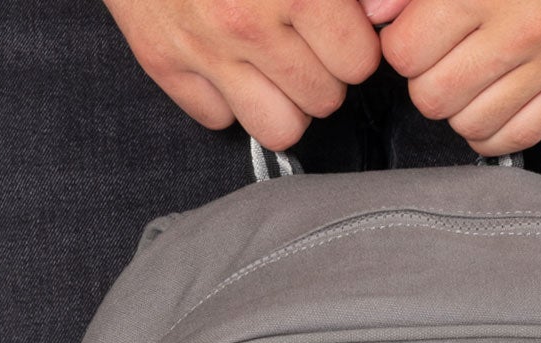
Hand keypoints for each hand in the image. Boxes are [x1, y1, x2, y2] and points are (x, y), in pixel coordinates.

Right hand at [105, 0, 381, 151]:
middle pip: (324, 102)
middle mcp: (248, 25)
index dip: (354, 43)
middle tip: (305, 40)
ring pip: (279, 129)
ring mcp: (202, 50)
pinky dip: (226, 98)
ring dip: (284, 100)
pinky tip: (227, 60)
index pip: (359, 64)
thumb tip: (379, 16)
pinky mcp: (161, 62)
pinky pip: (218, 119)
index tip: (339, 24)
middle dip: (323, 73)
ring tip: (275, 63)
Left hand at [379, 0, 540, 154]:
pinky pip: (517, 138)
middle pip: (432, 97)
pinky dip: (493, 129)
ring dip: (458, 106)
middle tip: (440, 54)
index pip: (405, 51)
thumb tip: (373, 12)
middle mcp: (521, 28)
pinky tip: (492, 100)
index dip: (399, 43)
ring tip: (468, 74)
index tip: (412, 30)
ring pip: (469, 126)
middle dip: (425, 79)